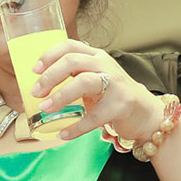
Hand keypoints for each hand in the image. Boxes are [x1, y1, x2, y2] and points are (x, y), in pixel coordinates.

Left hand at [29, 40, 161, 143]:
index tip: (34, 70)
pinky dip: (76, 127)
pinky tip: (64, 134)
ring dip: (61, 96)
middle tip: (36, 92)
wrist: (146, 114)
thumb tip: (39, 86)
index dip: (49, 55)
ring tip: (45, 109)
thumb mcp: (94, 78)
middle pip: (73, 62)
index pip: (70, 46)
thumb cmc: (113, 96)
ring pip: (84, 82)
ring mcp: (115, 84)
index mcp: (96, 56)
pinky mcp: (121, 105)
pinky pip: (94, 116)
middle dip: (50, 76)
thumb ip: (74, 75)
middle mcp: (105, 65)